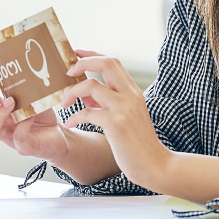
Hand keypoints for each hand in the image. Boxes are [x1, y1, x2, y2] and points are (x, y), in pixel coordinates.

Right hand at [0, 62, 68, 162]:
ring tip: (11, 101)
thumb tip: (32, 58)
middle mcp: (0, 123)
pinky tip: (31, 116)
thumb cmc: (42, 114)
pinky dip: (23, 125)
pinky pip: (18, 137)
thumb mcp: (34, 95)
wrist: (59, 136)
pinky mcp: (24, 146)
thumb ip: (29, 83)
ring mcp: (9, 136)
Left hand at [61, 50, 166, 188]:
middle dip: (83, 63)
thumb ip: (111, 103)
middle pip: (106, 63)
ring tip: (63, 103)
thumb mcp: (128, 117)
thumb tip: (88, 98)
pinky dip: (74, 117)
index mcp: (133, 91)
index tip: (76, 54)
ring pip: (92, 85)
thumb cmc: (139, 144)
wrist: (155, 164)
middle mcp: (130, 95)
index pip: (113, 62)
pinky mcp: (116, 124)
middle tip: (67, 72)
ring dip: (73, 92)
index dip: (93, 55)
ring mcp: (124, 108)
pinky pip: (87, 112)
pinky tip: (70, 124)